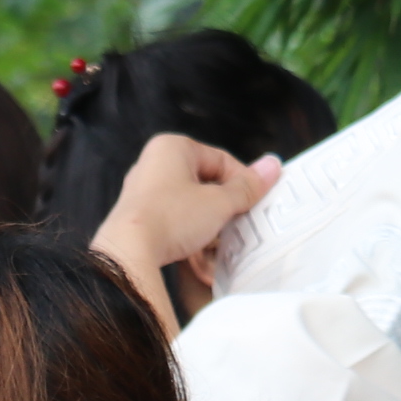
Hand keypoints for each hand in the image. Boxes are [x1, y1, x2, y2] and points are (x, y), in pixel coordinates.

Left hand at [93, 135, 281, 326]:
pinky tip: (198, 246)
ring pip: (189, 201)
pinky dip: (188, 229)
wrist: (128, 253)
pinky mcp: (136, 215)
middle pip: (204, 180)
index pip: (221, 159)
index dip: (242, 181)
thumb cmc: (171, 218)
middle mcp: (152, 163)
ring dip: (208, 219)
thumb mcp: (219, 202)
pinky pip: (172, 217)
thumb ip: (247, 186)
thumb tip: (272, 166)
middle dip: (224, 202)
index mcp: (172, 147)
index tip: (256, 200)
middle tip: (239, 220)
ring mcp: (142, 191)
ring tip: (220, 236)